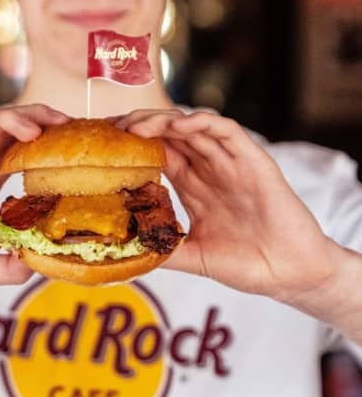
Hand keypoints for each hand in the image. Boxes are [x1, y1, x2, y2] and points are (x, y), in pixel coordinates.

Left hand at [115, 110, 339, 301]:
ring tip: (134, 126)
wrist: (292, 274)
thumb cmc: (248, 264)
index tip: (103, 143)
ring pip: (192, 128)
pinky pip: (227, 132)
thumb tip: (127, 256)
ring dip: (161, 121)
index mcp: (193, 185)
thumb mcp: (195, 257)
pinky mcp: (254, 162)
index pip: (157, 152)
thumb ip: (164, 251)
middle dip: (138, 126)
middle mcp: (209, 169)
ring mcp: (231, 163)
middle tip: (111, 130)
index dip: (131, 144)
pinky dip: (202, 124)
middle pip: (169, 134)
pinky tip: (178, 126)